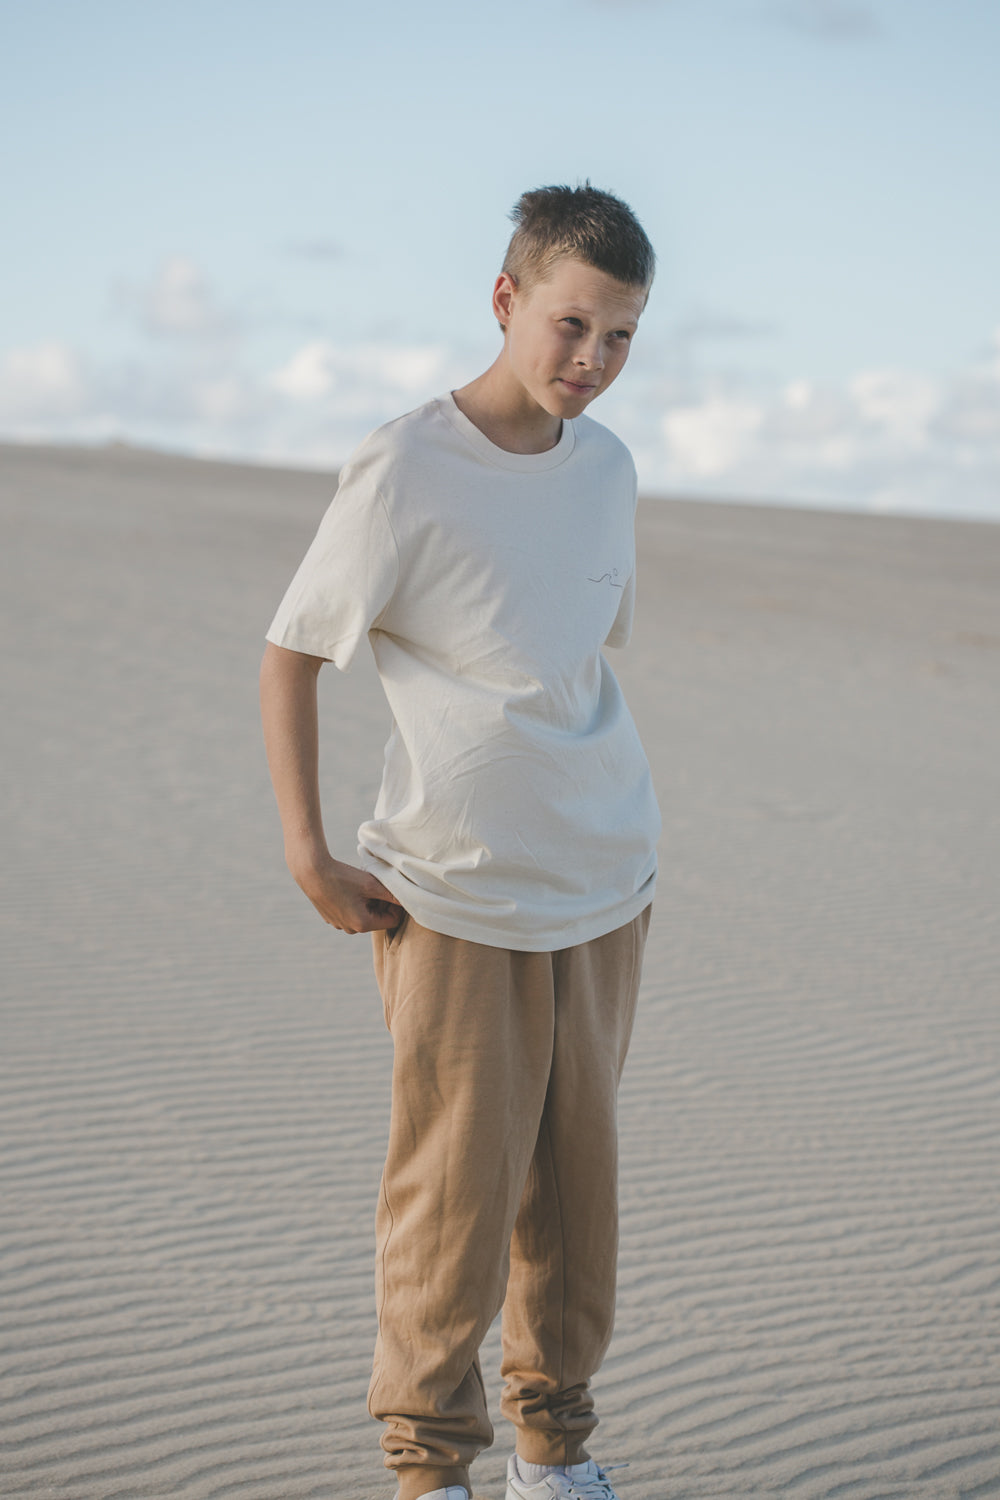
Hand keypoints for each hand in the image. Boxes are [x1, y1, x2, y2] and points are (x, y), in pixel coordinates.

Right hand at [289, 852, 404, 934]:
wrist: (312, 872)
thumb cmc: (342, 877)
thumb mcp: (371, 884)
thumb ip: (392, 894)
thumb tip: (410, 900)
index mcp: (362, 924)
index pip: (392, 920)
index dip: (395, 905)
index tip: (390, 890)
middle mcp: (350, 929)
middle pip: (378, 918)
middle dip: (381, 903)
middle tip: (376, 885)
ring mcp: (339, 925)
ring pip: (364, 915)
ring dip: (368, 902)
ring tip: (361, 885)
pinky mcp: (331, 918)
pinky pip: (351, 912)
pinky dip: (355, 902)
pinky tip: (349, 888)